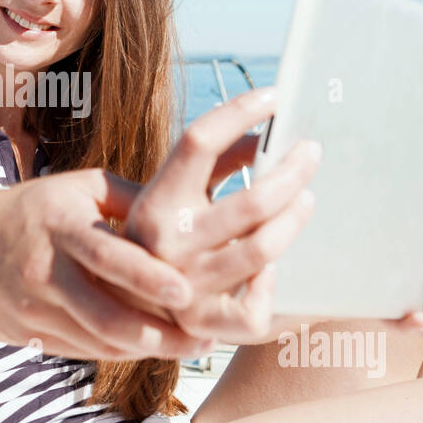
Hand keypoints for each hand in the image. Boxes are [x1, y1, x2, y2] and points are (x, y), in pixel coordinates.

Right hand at [0, 168, 214, 361]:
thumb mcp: (81, 188)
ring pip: (98, 342)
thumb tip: (192, 213)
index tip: (186, 292)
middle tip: (205, 341)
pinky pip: (84, 352)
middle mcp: (44, 270)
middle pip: (104, 315)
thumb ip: (134, 200)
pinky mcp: (28, 335)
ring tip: (193, 347)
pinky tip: (156, 347)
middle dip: (158, 335)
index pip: (105, 255)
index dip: (146, 277)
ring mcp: (33, 309)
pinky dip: (122, 352)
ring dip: (148, 349)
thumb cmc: (36, 209)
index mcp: (59, 225)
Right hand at [123, 87, 321, 343]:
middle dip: (293, 172)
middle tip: (310, 152)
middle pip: (251, 201)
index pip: (198, 142)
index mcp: (154, 202)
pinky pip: (252, 310)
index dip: (238, 112)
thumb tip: (261, 134)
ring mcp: (185, 287)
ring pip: (262, 249)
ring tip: (306, 199)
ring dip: (294, 218)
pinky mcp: (201, 326)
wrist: (112, 306)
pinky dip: (269, 288)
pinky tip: (271, 271)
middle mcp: (166, 243)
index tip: (274, 97)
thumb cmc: (155, 239)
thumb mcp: (171, 195)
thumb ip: (212, 163)